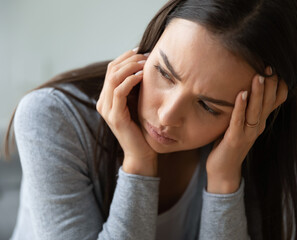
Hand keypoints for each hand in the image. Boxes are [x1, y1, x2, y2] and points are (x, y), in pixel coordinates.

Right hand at [96, 49, 157, 176]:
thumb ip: (135, 89)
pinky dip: (130, 80)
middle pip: (111, 69)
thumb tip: (145, 68)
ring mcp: (107, 109)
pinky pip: (119, 91)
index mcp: (107, 98)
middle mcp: (103, 102)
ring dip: (130, 67)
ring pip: (113, 77)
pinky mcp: (115, 116)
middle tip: (146, 55)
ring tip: (145, 63)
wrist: (141, 154)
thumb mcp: (138, 104)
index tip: (142, 52)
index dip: (126, 58)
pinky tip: (142, 76)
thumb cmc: (143, 129)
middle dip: (129, 59)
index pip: (112, 69)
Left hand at [206, 67, 287, 193]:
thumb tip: (244, 84)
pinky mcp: (235, 140)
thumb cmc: (229, 142)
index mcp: (260, 121)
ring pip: (256, 111)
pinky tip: (241, 94)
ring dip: (258, 93)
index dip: (278, 85)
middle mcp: (258, 126)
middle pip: (268, 103)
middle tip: (269, 65)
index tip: (277, 66)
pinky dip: (240, 107)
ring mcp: (248, 134)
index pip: (275, 101)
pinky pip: (239, 121)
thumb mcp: (240, 122)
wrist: (223, 169)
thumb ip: (245, 107)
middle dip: (270, 84)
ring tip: (259, 76)